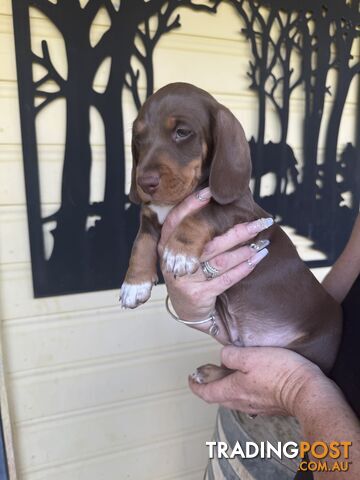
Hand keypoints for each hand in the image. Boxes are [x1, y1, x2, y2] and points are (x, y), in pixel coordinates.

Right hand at [159, 187, 271, 341]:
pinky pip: (227, 278)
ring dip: (245, 250)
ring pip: (221, 260)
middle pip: (208, 240)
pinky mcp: (198, 294)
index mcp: (166, 245)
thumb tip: (220, 200)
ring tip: (262, 243)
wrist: (188, 310)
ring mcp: (185, 278)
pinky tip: (257, 259)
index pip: (176, 220)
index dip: (191, 204)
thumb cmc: (192, 272)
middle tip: (262, 222)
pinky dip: (244, 268)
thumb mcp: (185, 252)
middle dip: (239, 231)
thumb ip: (194, 231)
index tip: (210, 191)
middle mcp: (173, 260)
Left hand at [189, 345, 329, 415]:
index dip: (195, 385)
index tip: (191, 379)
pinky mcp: (269, 406)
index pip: (206, 392)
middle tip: (208, 373)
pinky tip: (251, 378)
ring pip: (234, 398)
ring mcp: (256, 406)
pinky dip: (243, 389)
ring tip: (229, 372)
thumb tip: (224, 357)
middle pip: (218, 396)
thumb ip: (231, 355)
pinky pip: (249, 399)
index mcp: (233, 390)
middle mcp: (242, 402)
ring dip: (227, 386)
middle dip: (210, 385)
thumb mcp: (250, 356)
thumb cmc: (281, 373)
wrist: (308, 392)